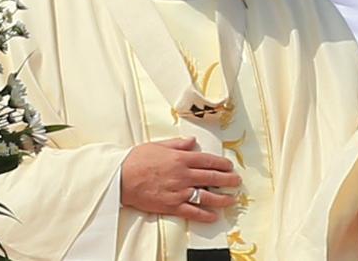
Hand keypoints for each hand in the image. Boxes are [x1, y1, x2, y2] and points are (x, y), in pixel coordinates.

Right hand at [120, 137, 240, 222]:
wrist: (120, 178)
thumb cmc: (137, 160)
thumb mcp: (158, 145)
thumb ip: (177, 144)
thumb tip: (192, 141)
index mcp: (180, 159)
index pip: (207, 160)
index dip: (221, 163)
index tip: (230, 166)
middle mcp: (183, 175)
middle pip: (211, 177)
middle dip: (227, 180)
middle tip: (236, 181)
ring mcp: (178, 191)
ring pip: (206, 196)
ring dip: (221, 198)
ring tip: (231, 199)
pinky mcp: (171, 205)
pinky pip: (192, 211)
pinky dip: (204, 214)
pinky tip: (214, 216)